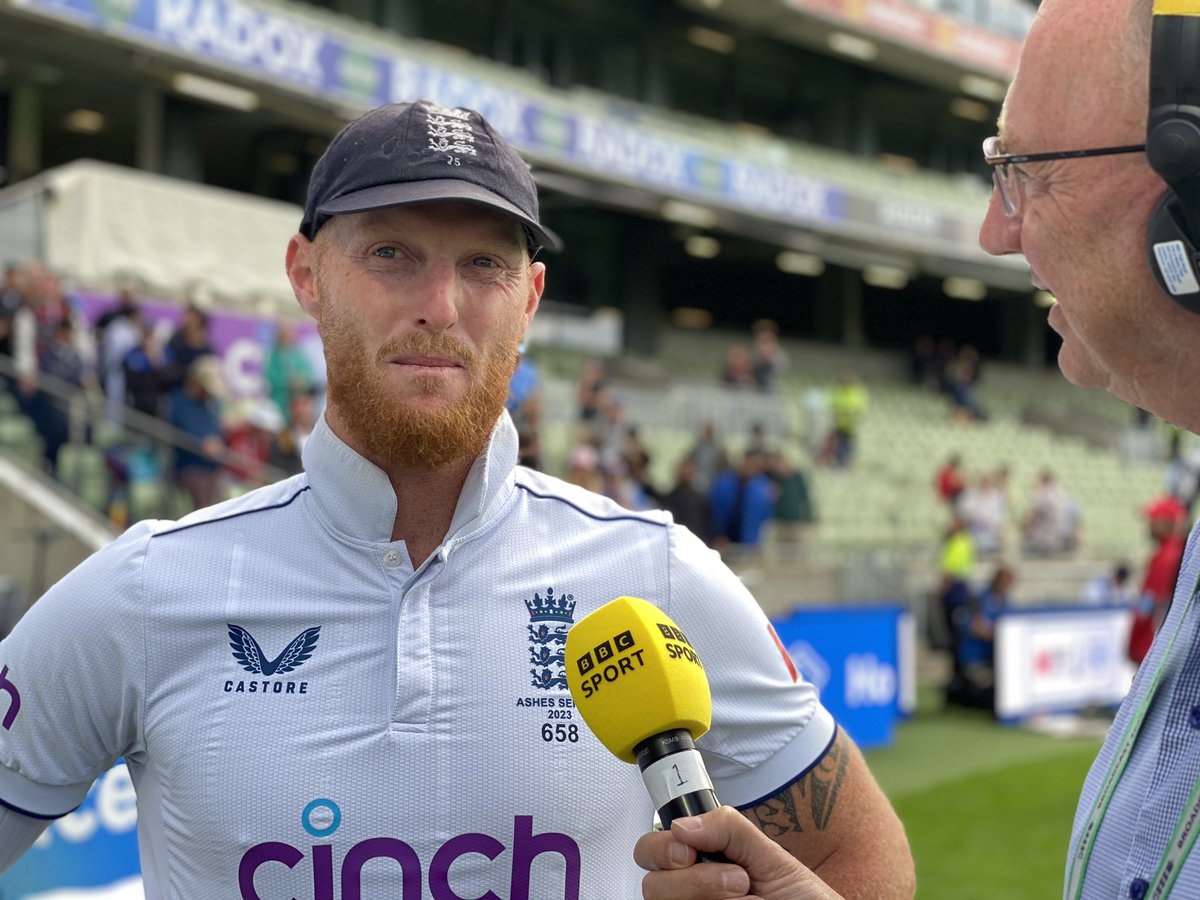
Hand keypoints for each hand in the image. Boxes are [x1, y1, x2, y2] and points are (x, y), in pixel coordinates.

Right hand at [636, 806, 844, 899]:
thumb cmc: (802, 899)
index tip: (689, 849)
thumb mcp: (771, 854)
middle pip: (653, 885)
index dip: (661, 847)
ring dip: (709, 895)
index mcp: (700, 861)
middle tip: (734, 879)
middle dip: (693, 879)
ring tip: (747, 897)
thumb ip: (728, 828)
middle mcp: (692, 893)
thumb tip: (682, 824)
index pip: (650, 850)